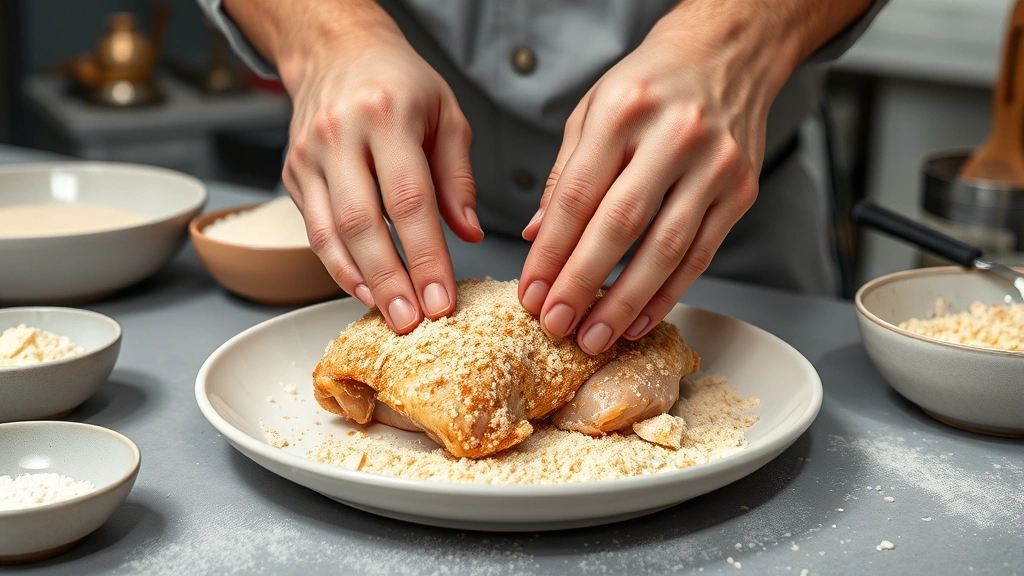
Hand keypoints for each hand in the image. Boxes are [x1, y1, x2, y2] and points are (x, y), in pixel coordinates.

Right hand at [269, 2, 481, 332]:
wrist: (336, 51)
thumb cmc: (399, 83)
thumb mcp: (447, 114)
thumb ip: (458, 177)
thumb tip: (468, 234)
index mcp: (387, 115)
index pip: (409, 199)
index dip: (425, 256)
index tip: (442, 298)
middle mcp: (340, 135)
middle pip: (363, 223)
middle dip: (389, 280)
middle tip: (412, 322)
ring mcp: (309, 156)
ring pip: (329, 233)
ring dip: (359, 281)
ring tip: (387, 315)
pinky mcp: (293, 174)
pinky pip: (315, 230)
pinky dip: (337, 265)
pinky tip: (362, 289)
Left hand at [518, 2, 799, 353]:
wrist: (730, 51)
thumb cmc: (652, 80)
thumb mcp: (594, 107)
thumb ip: (565, 173)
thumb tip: (538, 237)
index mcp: (624, 110)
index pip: (578, 195)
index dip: (551, 251)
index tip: (531, 291)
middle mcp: (674, 135)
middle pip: (621, 225)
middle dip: (583, 283)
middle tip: (555, 323)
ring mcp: (715, 165)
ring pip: (666, 249)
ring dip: (625, 301)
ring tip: (594, 336)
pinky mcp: (742, 190)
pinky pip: (701, 254)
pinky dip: (668, 293)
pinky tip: (638, 319)